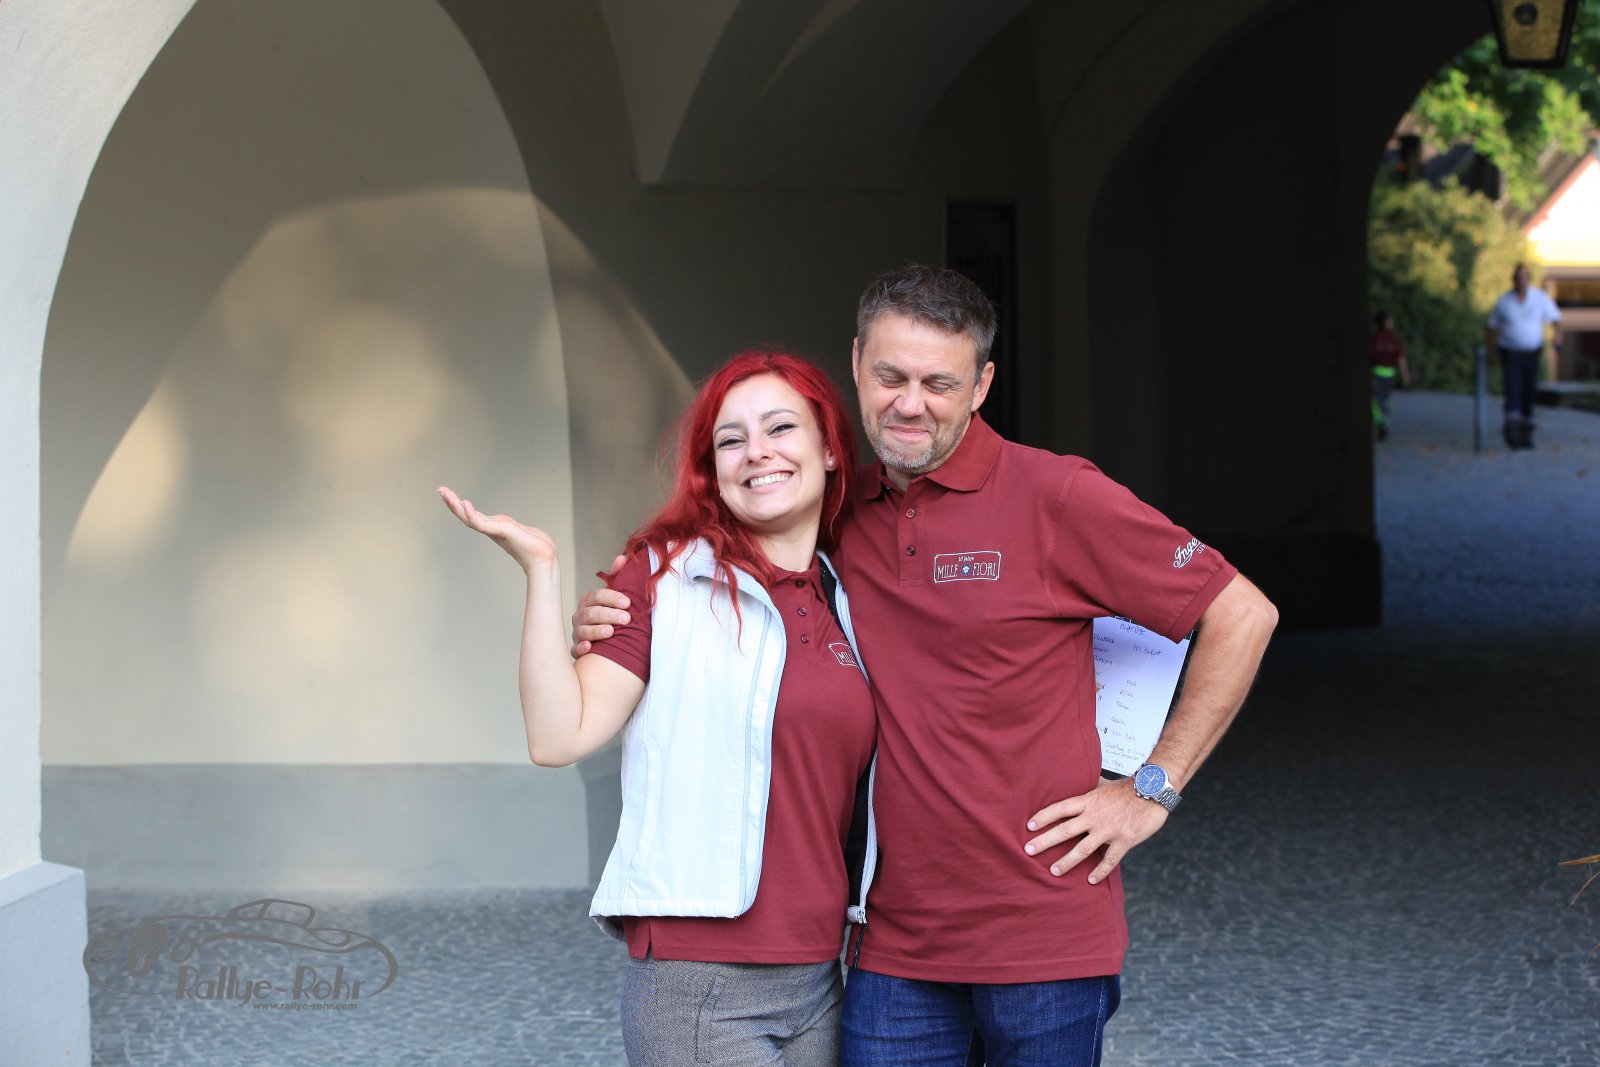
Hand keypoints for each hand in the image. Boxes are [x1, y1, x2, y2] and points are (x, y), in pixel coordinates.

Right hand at [437, 486, 556, 572]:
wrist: (543, 557)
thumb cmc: (534, 546)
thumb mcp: (517, 530)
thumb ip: (508, 526)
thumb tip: (506, 525)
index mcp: (493, 527)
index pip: (471, 515)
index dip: (458, 505)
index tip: (447, 494)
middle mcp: (491, 529)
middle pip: (466, 515)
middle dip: (452, 503)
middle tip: (439, 490)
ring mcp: (494, 530)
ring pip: (470, 518)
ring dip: (456, 506)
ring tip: (445, 494)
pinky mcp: (500, 531)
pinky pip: (482, 523)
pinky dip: (472, 514)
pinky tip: (465, 504)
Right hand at [569, 555, 630, 657]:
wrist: (610, 642)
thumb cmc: (612, 616)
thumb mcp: (616, 597)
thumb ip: (617, 577)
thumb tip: (622, 557)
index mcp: (589, 601)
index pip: (597, 596)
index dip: (612, 598)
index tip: (627, 603)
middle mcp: (580, 616)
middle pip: (591, 613)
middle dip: (609, 615)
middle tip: (626, 618)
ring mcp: (577, 633)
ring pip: (583, 631)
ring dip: (597, 631)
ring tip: (611, 632)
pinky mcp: (577, 649)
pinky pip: (575, 650)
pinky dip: (580, 648)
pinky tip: (589, 647)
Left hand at [1023, 778, 1168, 884]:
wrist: (1154, 791)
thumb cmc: (1128, 787)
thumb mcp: (1104, 784)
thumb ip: (1090, 787)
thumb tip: (1080, 778)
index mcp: (1088, 801)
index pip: (1060, 808)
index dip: (1044, 817)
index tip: (1029, 826)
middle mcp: (1095, 816)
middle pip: (1064, 830)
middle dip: (1045, 841)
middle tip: (1029, 851)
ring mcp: (1109, 830)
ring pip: (1083, 848)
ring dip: (1067, 861)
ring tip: (1053, 871)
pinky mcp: (1124, 841)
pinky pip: (1110, 860)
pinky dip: (1100, 871)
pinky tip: (1091, 881)